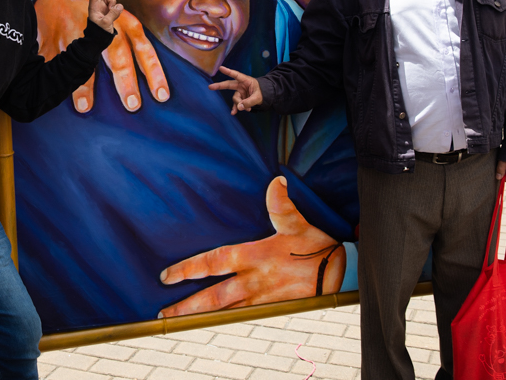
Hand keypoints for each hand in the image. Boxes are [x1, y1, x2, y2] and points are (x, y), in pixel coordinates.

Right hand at [35, 0, 168, 112]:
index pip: (145, 52)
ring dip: (85, 86)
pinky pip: (59, 57)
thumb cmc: (97, 12)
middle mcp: (107, 28)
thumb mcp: (120, 21)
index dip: (154, 74)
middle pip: (119, 59)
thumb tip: (150, 77)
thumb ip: (132, 47)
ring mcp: (81, 31)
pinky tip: (58, 92)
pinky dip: (56, 73)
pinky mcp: (59, 34)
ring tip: (86, 107)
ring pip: (86, 60)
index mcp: (127, 26)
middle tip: (133, 106)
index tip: (162, 95)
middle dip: (126, 84)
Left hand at [87, 0, 123, 32]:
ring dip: (114, 5)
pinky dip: (117, 9)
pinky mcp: (110, 10)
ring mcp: (104, 7)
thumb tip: (120, 6)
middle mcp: (98, 4)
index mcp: (94, 6)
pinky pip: (116, 5)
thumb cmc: (98, 32)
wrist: (99, 39)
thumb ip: (113, 14)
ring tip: (111, 14)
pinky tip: (113, 16)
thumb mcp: (105, 24)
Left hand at [158, 177, 342, 315]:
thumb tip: (276, 182)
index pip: (213, 263)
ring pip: (225, 311)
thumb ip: (281, 205)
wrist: (341, 274)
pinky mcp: (272, 309)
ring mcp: (261, 299)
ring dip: (202, 317)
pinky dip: (225, 321)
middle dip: (187, 305)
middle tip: (164, 314)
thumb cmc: (317, 246)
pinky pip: (243, 318)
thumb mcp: (297, 223)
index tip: (168, 276)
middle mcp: (253, 281)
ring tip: (180, 323)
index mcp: (253, 256)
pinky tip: (213, 325)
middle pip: (213, 297)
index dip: (189, 269)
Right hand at [208, 67, 262, 114]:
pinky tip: (235, 112)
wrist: (265, 96)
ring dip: (239, 104)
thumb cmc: (262, 92)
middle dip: (219, 86)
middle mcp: (241, 85)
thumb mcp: (258, 97)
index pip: (236, 75)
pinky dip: (236, 108)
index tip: (221, 68)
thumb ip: (249, 102)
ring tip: (248, 109)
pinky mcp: (240, 98)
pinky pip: (236, 104)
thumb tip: (239, 107)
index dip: (228, 72)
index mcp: (246, 80)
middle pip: (228, 85)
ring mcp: (240, 92)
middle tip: (210, 87)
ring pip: (235, 98)